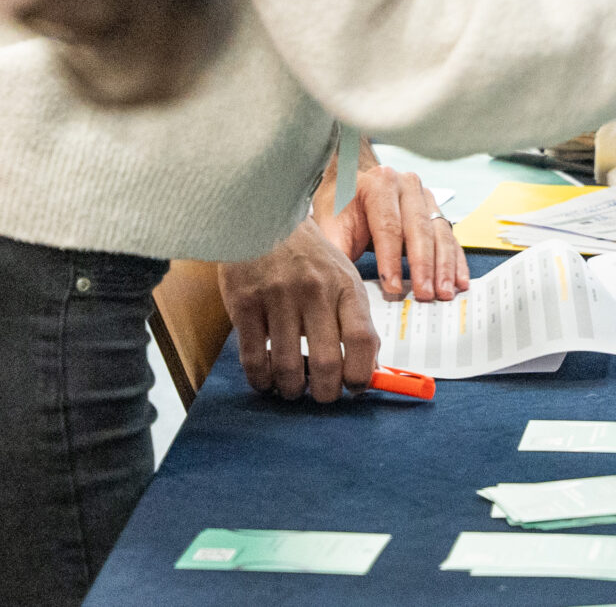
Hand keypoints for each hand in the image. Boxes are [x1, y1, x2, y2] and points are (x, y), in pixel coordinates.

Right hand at [218, 218, 378, 401]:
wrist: (263, 219)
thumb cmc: (309, 257)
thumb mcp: (342, 277)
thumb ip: (355, 319)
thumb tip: (370, 370)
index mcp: (345, 286)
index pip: (363, 340)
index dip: (361, 375)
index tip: (354, 388)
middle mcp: (315, 291)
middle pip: (326, 363)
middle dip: (325, 393)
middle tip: (321, 396)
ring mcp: (278, 297)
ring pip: (287, 367)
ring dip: (291, 390)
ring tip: (291, 390)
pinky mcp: (245, 304)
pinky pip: (253, 358)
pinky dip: (260, 380)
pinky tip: (265, 380)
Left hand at [311, 146, 466, 301]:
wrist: (352, 184)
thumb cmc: (340, 207)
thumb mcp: (330, 225)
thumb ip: (337, 252)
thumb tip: (342, 285)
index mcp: (380, 183)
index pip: (388, 225)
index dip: (391, 259)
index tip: (392, 287)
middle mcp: (407, 185)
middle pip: (419, 229)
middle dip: (424, 266)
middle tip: (425, 294)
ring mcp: (426, 197)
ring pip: (439, 233)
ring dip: (444, 266)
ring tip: (444, 292)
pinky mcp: (436, 211)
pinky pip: (449, 237)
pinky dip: (455, 261)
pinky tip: (459, 281)